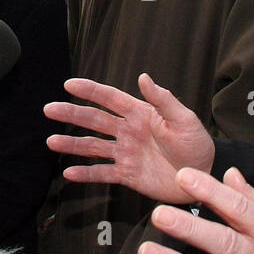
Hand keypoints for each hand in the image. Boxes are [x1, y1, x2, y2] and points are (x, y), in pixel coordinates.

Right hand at [45, 73, 214, 204]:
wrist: (203, 176)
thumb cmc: (197, 144)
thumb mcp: (184, 119)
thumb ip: (163, 100)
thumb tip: (144, 77)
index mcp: (140, 114)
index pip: (110, 98)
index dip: (89, 91)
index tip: (69, 84)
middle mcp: (128, 131)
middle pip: (94, 120)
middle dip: (71, 114)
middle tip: (49, 109)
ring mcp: (126, 153)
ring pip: (93, 147)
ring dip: (72, 145)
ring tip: (51, 142)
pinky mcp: (127, 175)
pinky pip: (102, 173)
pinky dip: (86, 174)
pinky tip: (69, 173)